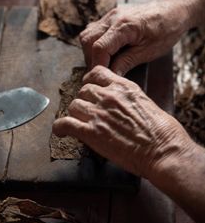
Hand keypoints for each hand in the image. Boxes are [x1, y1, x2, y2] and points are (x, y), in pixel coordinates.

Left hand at [53, 66, 191, 179]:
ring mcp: (98, 113)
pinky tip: (62, 132)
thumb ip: (127, 98)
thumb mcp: (146, 103)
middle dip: (85, 100)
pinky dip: (60, 128)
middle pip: (84, 91)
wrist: (162, 150)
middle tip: (88, 112)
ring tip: (78, 123)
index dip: (90, 81)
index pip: (97, 72)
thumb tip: (119, 103)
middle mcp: (108, 96)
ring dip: (75, 114)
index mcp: (123, 87)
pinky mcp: (90, 132)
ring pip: (74, 105)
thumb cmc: (162, 131)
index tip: (90, 88)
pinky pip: (65, 124)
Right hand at [80, 0, 189, 74]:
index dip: (98, 65)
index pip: (99, 48)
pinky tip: (106, 52)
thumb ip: (126, 63)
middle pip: (88, 40)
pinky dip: (94, 43)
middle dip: (92, 59)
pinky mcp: (110, 17)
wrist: (173, 11)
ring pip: (87, 35)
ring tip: (104, 63)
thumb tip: (110, 75)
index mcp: (124, 26)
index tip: (101, 77)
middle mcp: (113, 17)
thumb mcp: (149, 52)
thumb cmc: (166, 30)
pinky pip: (94, 30)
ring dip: (91, 51)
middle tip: (102, 72)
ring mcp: (110, 15)